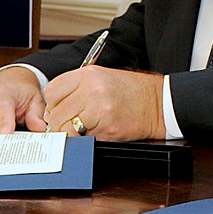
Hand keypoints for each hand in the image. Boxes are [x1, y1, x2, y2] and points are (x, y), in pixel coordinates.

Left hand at [40, 67, 165, 140]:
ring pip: (65, 128)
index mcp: (89, 74)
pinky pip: (82, 138)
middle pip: (56, 112)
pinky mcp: (106, 127)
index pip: (52, 91)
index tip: (61, 109)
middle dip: (61, 122)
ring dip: (71, 132)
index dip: (54, 104)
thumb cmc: (133, 91)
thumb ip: (77, 89)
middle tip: (74, 123)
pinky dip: (85, 138)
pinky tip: (97, 131)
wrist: (160, 103)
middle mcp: (91, 90)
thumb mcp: (104, 78)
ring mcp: (99, 109)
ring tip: (86, 128)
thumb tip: (53, 110)